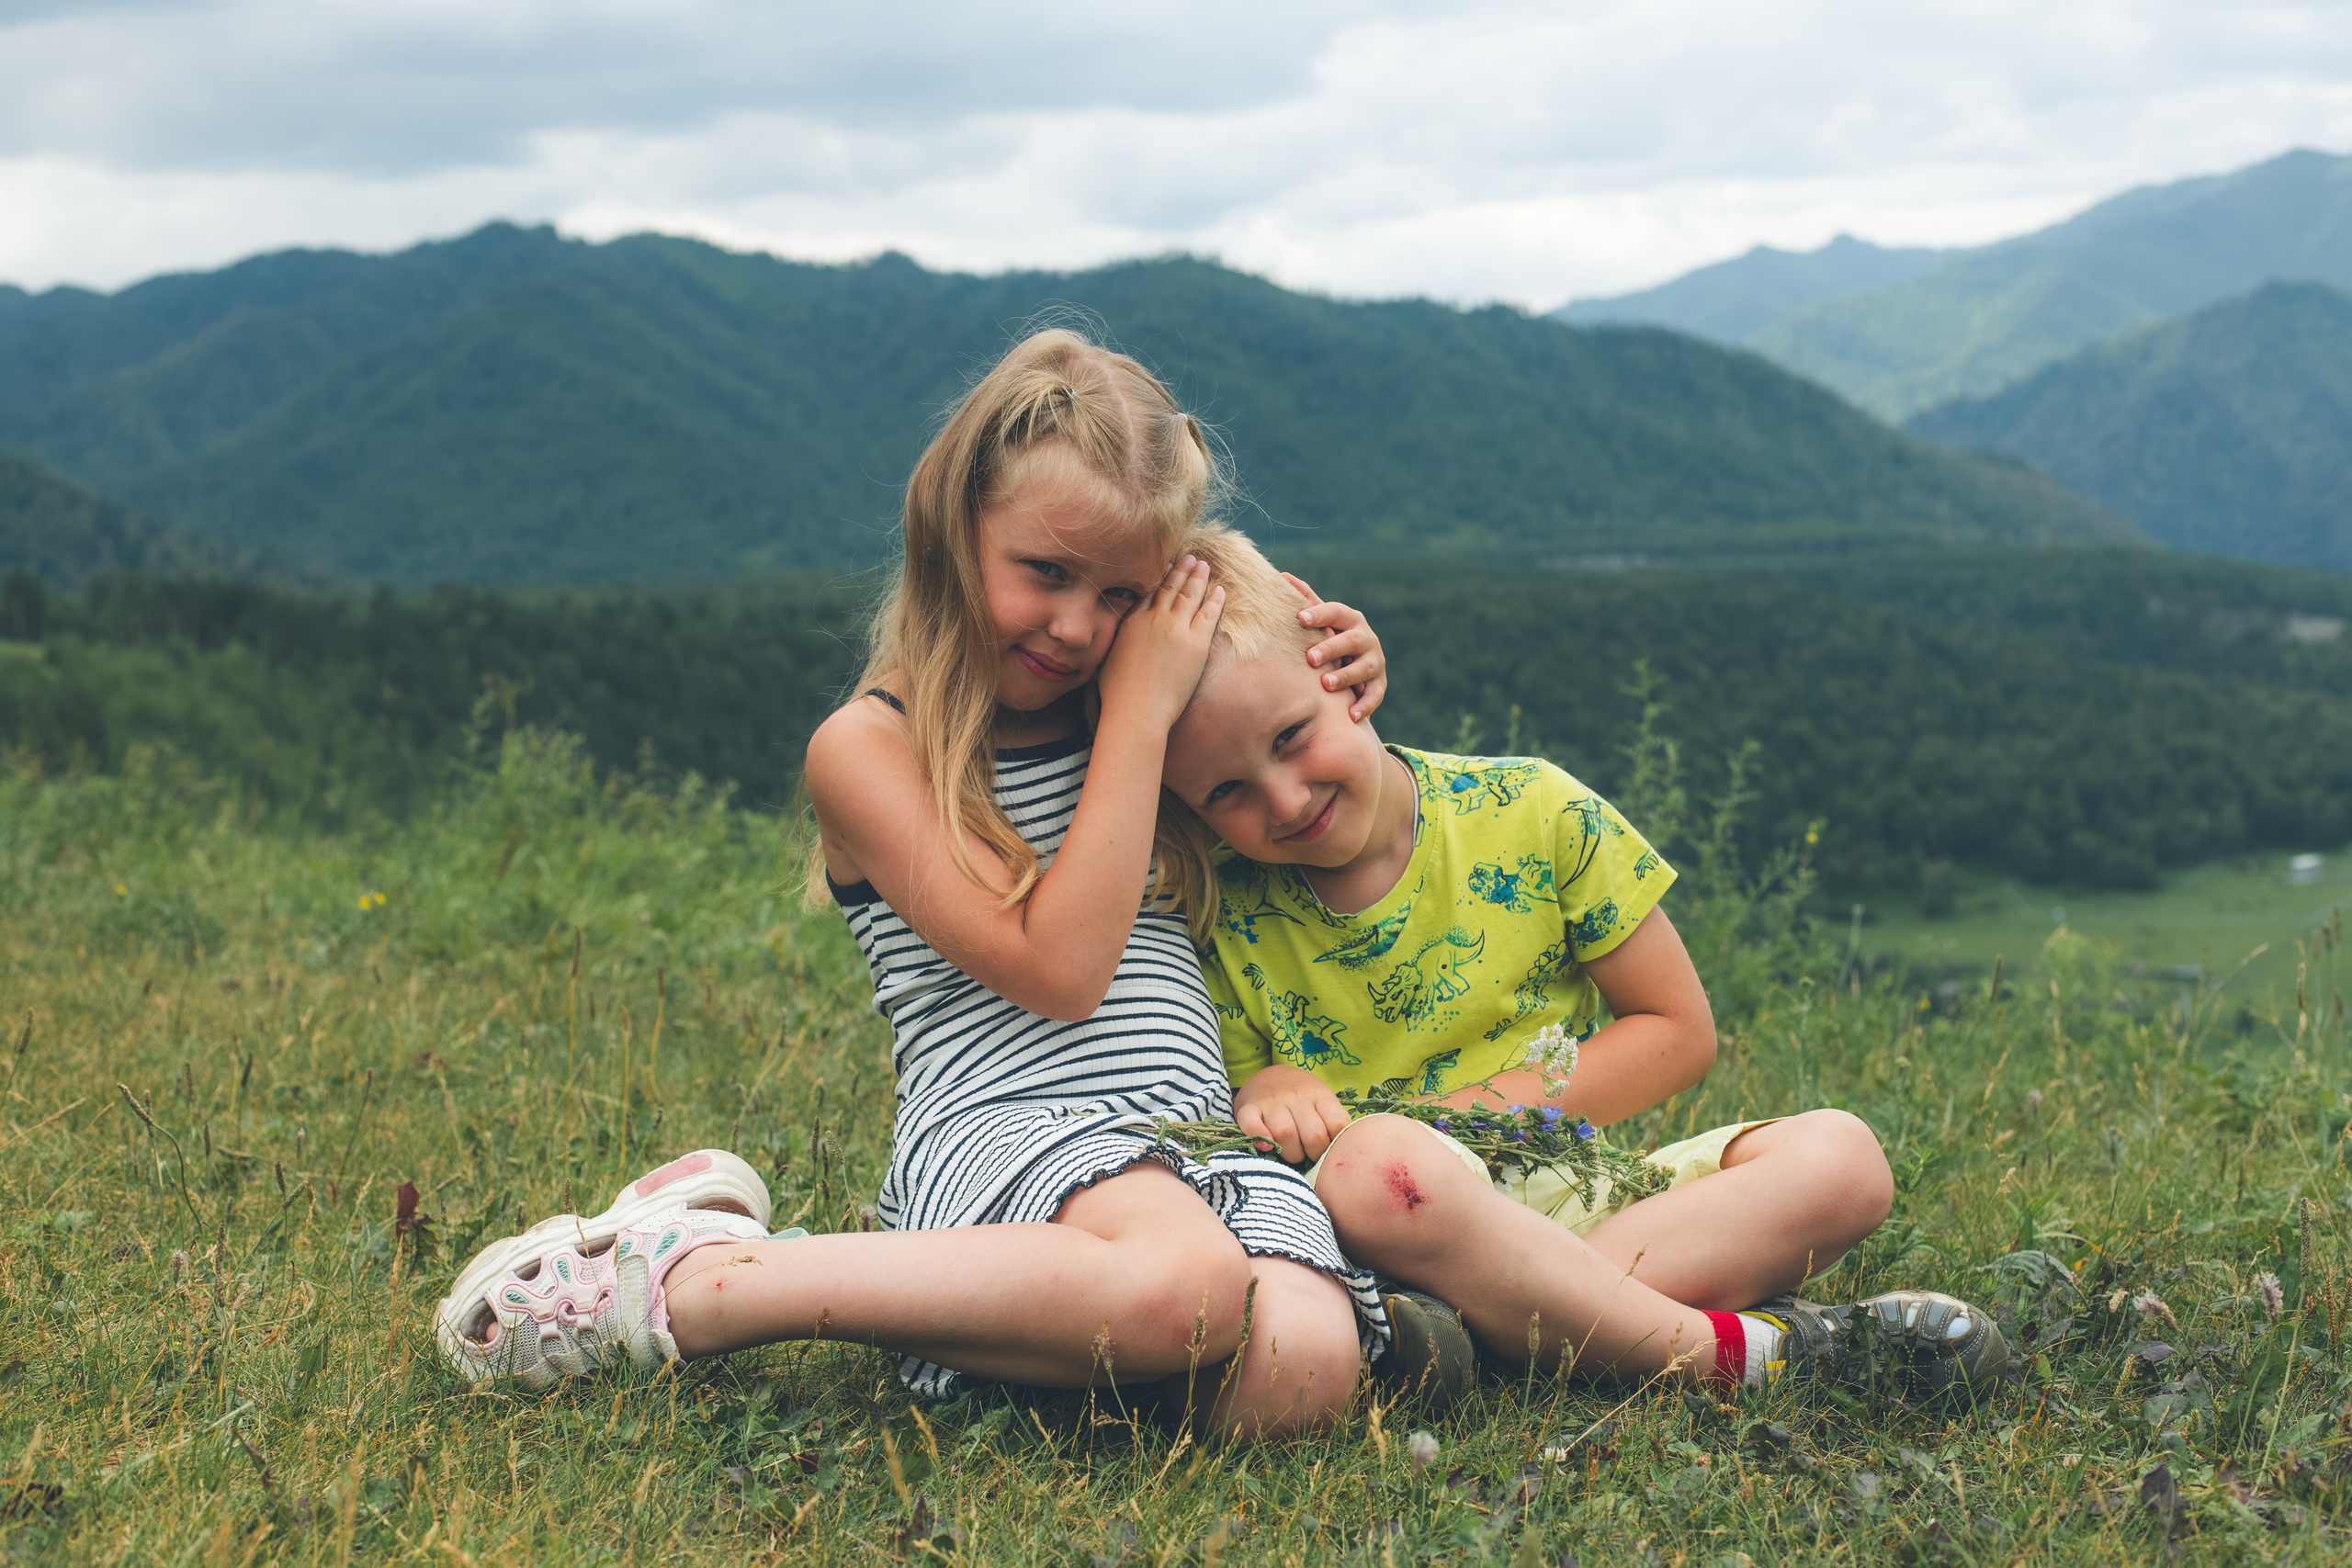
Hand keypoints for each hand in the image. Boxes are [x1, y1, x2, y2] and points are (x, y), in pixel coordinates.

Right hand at [1097, 555, 1225, 730]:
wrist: (1136, 710)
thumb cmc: (1119, 694)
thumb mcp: (1109, 658)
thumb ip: (1118, 641)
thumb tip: (1119, 640)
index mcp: (1132, 622)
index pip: (1148, 593)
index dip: (1159, 578)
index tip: (1166, 567)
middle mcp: (1154, 619)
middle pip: (1170, 588)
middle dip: (1181, 571)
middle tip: (1189, 558)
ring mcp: (1175, 628)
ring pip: (1189, 594)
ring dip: (1198, 577)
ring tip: (1203, 565)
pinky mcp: (1195, 643)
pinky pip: (1209, 614)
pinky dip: (1215, 599)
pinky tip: (1220, 589)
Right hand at [1234, 1064, 1352, 1164]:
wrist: (1270, 1077)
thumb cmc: (1304, 1099)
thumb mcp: (1323, 1102)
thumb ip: (1334, 1123)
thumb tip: (1343, 1153)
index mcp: (1320, 1095)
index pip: (1337, 1125)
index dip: (1336, 1145)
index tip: (1329, 1149)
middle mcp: (1296, 1097)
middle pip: (1313, 1135)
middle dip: (1314, 1155)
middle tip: (1310, 1156)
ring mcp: (1272, 1102)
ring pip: (1285, 1133)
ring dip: (1291, 1154)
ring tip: (1293, 1154)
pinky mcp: (1248, 1108)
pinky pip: (1251, 1124)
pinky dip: (1258, 1137)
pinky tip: (1266, 1146)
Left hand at [1281, 572, 1386, 721]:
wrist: (1353, 667)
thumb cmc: (1329, 639)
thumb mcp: (1321, 622)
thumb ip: (1307, 601)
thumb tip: (1282, 575)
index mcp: (1349, 619)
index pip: (1336, 612)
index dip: (1320, 614)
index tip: (1300, 618)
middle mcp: (1366, 638)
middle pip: (1352, 640)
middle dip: (1332, 648)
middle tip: (1310, 658)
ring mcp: (1375, 661)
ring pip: (1365, 667)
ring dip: (1347, 676)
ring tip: (1326, 684)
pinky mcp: (1379, 685)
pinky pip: (1375, 695)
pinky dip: (1365, 705)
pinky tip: (1350, 715)